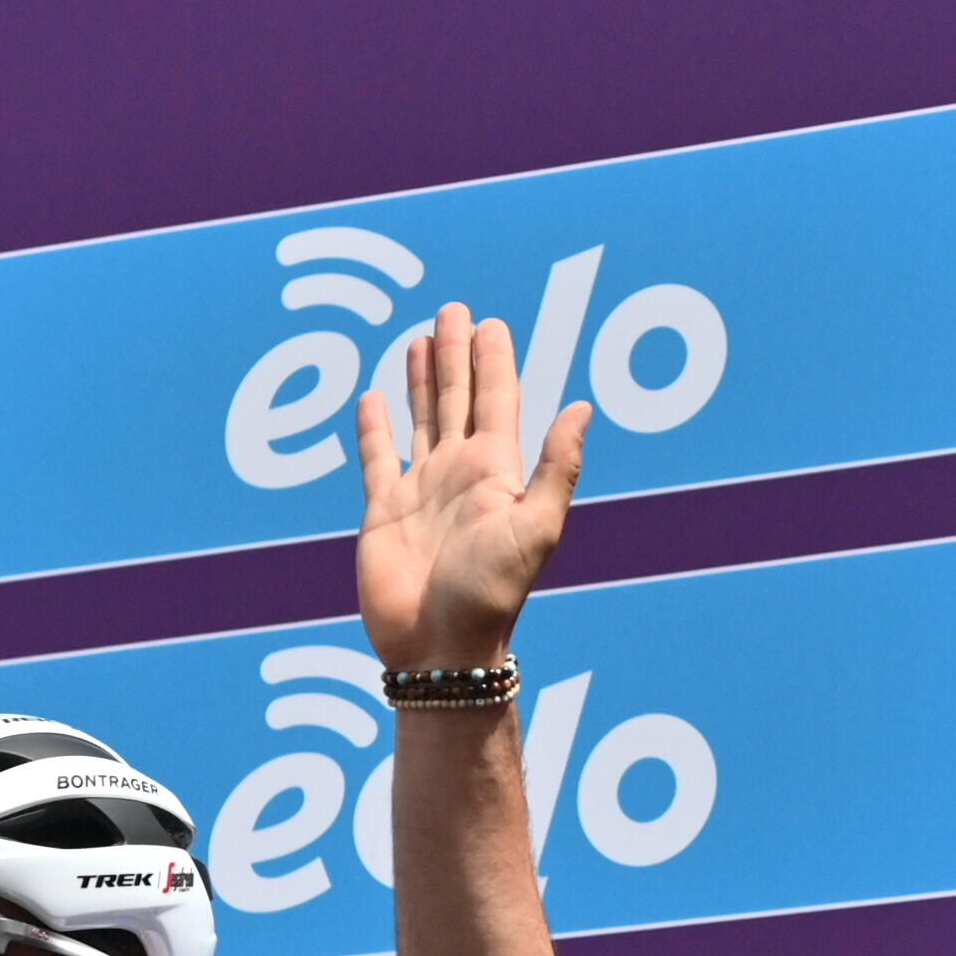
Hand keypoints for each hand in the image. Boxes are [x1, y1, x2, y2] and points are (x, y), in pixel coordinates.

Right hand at [358, 307, 586, 670]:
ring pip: (421, 420)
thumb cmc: (492, 594)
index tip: (489, 322)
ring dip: (422, 381)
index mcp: (496, 472)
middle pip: (458, 399)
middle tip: (453, 310)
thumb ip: (556, 466)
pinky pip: (378, 459)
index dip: (493, 360)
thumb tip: (582, 405)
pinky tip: (374, 398)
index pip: (497, 400)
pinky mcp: (383, 512)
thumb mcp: (538, 527)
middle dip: (456, 354)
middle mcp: (459, 474)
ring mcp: (421, 491)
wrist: (440, 646)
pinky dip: (375, 428)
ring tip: (420, 340)